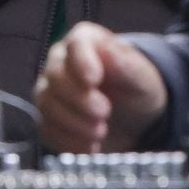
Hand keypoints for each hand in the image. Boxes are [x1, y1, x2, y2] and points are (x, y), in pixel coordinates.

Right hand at [35, 22, 166, 152]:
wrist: (135, 118)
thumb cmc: (137, 88)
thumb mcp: (141, 75)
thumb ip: (125, 62)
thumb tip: (107, 48)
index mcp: (85, 41)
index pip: (75, 45)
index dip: (81, 62)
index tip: (94, 80)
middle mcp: (61, 62)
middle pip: (55, 76)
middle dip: (79, 99)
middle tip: (104, 113)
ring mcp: (50, 91)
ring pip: (46, 104)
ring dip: (74, 122)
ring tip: (101, 132)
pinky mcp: (48, 119)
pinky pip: (46, 130)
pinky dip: (68, 141)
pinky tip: (90, 146)